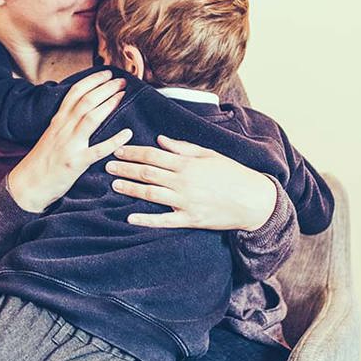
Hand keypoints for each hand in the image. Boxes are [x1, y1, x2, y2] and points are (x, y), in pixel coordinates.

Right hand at [6, 71, 133, 212]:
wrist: (27, 184)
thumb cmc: (41, 161)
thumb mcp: (51, 135)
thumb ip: (65, 122)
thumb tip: (81, 109)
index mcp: (57, 121)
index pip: (75, 93)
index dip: (92, 80)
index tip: (107, 73)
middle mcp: (63, 129)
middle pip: (86, 101)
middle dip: (105, 87)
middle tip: (122, 80)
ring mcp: (69, 145)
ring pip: (91, 117)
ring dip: (109, 103)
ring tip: (123, 94)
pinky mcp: (76, 163)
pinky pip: (97, 150)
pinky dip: (114, 141)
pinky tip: (127, 133)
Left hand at [106, 135, 277, 230]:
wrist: (254, 200)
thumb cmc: (233, 174)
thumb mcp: (210, 155)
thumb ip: (183, 148)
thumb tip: (160, 140)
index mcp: (188, 163)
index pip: (153, 155)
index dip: (133, 152)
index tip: (118, 150)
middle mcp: (183, 182)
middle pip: (147, 173)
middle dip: (125, 168)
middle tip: (107, 166)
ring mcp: (186, 202)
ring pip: (151, 194)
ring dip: (130, 188)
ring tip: (114, 184)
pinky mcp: (190, 220)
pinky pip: (163, 221)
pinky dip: (146, 219)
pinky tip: (129, 217)